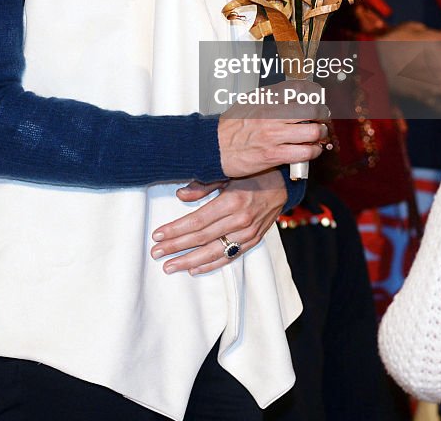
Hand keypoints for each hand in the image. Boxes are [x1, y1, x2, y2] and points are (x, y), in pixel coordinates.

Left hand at [151, 170, 286, 275]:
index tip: (157, 235)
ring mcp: (249, 233)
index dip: (176, 230)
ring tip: (170, 266)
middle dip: (176, 247)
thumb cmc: (253, 172)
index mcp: (232, 201)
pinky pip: (230, 257)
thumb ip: (204, 184)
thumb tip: (180, 195)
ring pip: (214, 252)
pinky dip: (212, 264)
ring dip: (190, 261)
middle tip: (156, 253)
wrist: (284, 181)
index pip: (197, 221)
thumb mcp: (228, 171)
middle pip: (202, 238)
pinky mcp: (254, 240)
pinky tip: (195, 269)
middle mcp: (241, 220)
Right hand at [217, 79, 330, 176]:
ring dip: (321, 134)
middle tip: (323, 117)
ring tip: (319, 135)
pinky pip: (304, 153)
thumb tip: (292, 93)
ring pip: (312, 131)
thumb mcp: (248, 101)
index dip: (315, 92)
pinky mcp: (274, 155)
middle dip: (323, 114)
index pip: (300, 87)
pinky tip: (311, 150)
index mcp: (265, 98)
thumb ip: (270, 97)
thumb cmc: (230, 127)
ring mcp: (273, 135)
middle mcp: (271, 114)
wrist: (214, 148)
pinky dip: (313, 151)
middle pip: (312, 108)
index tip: (318, 96)